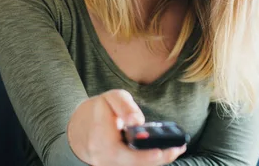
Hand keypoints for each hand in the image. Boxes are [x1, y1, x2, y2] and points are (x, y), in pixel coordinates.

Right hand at [67, 89, 185, 165]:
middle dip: (157, 159)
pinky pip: (134, 165)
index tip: (159, 152)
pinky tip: (164, 152)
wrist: (81, 126)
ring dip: (157, 161)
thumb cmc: (98, 110)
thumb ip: (125, 107)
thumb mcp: (110, 99)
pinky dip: (149, 160)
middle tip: (177, 149)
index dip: (142, 157)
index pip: (123, 154)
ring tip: (176, 149)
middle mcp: (103, 159)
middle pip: (133, 165)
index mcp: (101, 140)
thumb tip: (137, 121)